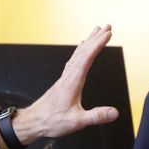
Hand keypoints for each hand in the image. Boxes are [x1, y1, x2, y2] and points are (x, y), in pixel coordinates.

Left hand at [9, 26, 120, 142]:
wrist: (33, 122)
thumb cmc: (51, 121)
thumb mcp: (76, 122)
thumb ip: (95, 116)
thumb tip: (114, 113)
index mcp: (72, 82)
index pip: (87, 58)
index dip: (98, 44)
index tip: (108, 33)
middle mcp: (68, 76)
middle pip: (83, 52)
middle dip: (96, 38)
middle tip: (107, 26)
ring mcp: (65, 78)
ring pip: (78, 54)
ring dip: (89, 42)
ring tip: (96, 32)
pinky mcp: (63, 81)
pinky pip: (74, 60)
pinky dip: (80, 51)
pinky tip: (81, 49)